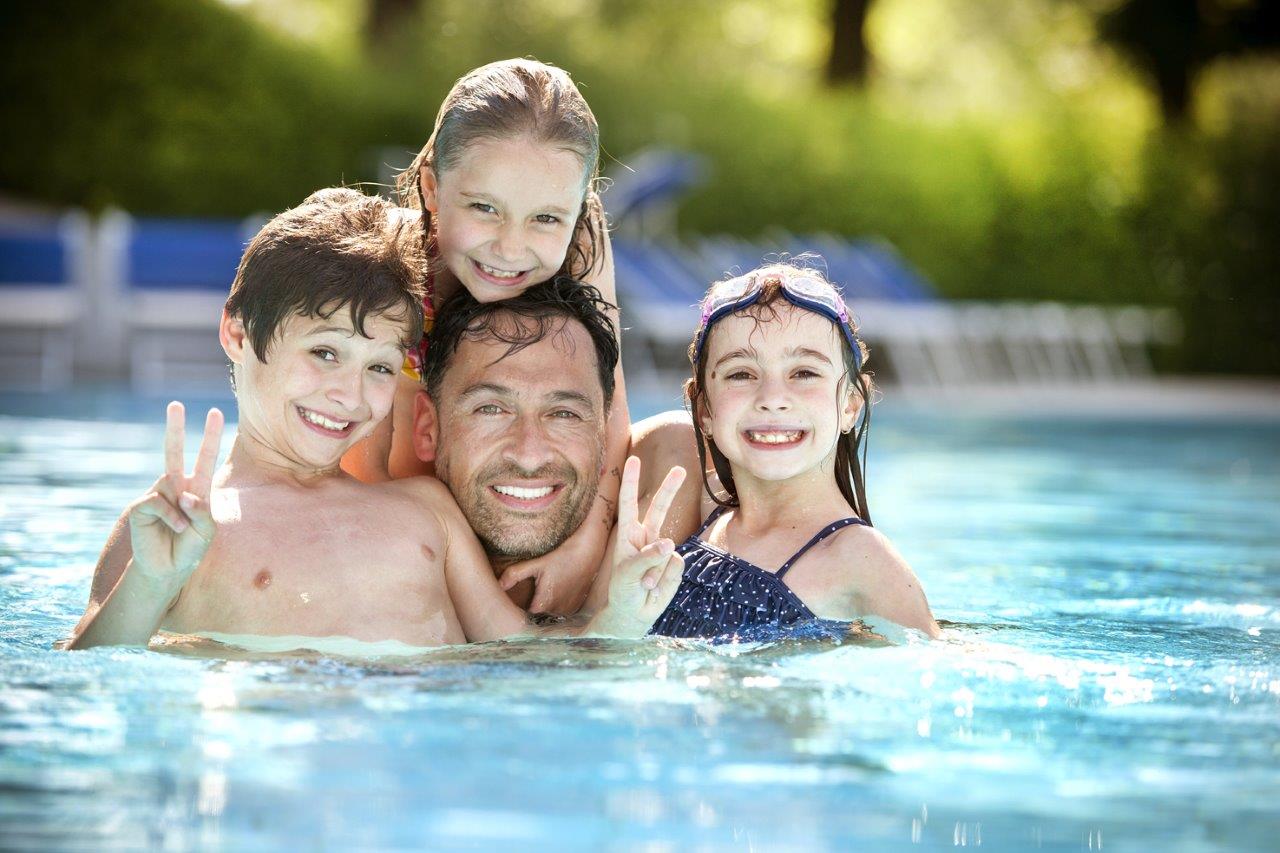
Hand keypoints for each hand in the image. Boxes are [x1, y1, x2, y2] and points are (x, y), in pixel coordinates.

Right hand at [127, 402, 222, 589]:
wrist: (167, 569)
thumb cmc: (190, 548)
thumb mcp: (207, 532)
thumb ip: (202, 512)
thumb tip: (185, 494)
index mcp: (197, 489)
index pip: (204, 458)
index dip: (210, 436)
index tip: (216, 412)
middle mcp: (176, 487)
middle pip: (173, 452)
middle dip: (175, 428)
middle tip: (175, 404)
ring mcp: (158, 494)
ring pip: (170, 479)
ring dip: (184, 510)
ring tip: (184, 530)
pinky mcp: (142, 505)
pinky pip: (160, 503)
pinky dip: (172, 517)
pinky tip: (174, 529)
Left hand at [498, 531, 598, 614]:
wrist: (589, 554)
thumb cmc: (562, 558)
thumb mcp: (537, 564)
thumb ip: (515, 574)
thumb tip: (498, 584)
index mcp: (543, 604)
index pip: (524, 616)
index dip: (518, 610)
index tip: (512, 604)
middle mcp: (556, 611)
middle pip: (537, 616)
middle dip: (530, 609)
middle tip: (524, 598)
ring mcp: (568, 610)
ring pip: (549, 616)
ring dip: (543, 610)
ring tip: (539, 597)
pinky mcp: (576, 606)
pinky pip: (560, 613)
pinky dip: (555, 607)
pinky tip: (553, 596)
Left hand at [586, 456, 685, 637]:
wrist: (634, 615)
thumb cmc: (623, 591)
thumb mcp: (627, 575)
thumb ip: (646, 558)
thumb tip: (669, 544)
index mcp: (629, 534)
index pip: (629, 503)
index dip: (632, 481)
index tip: (633, 459)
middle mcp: (647, 537)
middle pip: (659, 507)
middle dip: (669, 489)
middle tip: (681, 470)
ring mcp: (663, 550)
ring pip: (668, 547)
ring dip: (655, 569)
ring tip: (644, 586)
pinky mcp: (675, 564)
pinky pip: (674, 565)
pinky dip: (664, 579)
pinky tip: (656, 588)